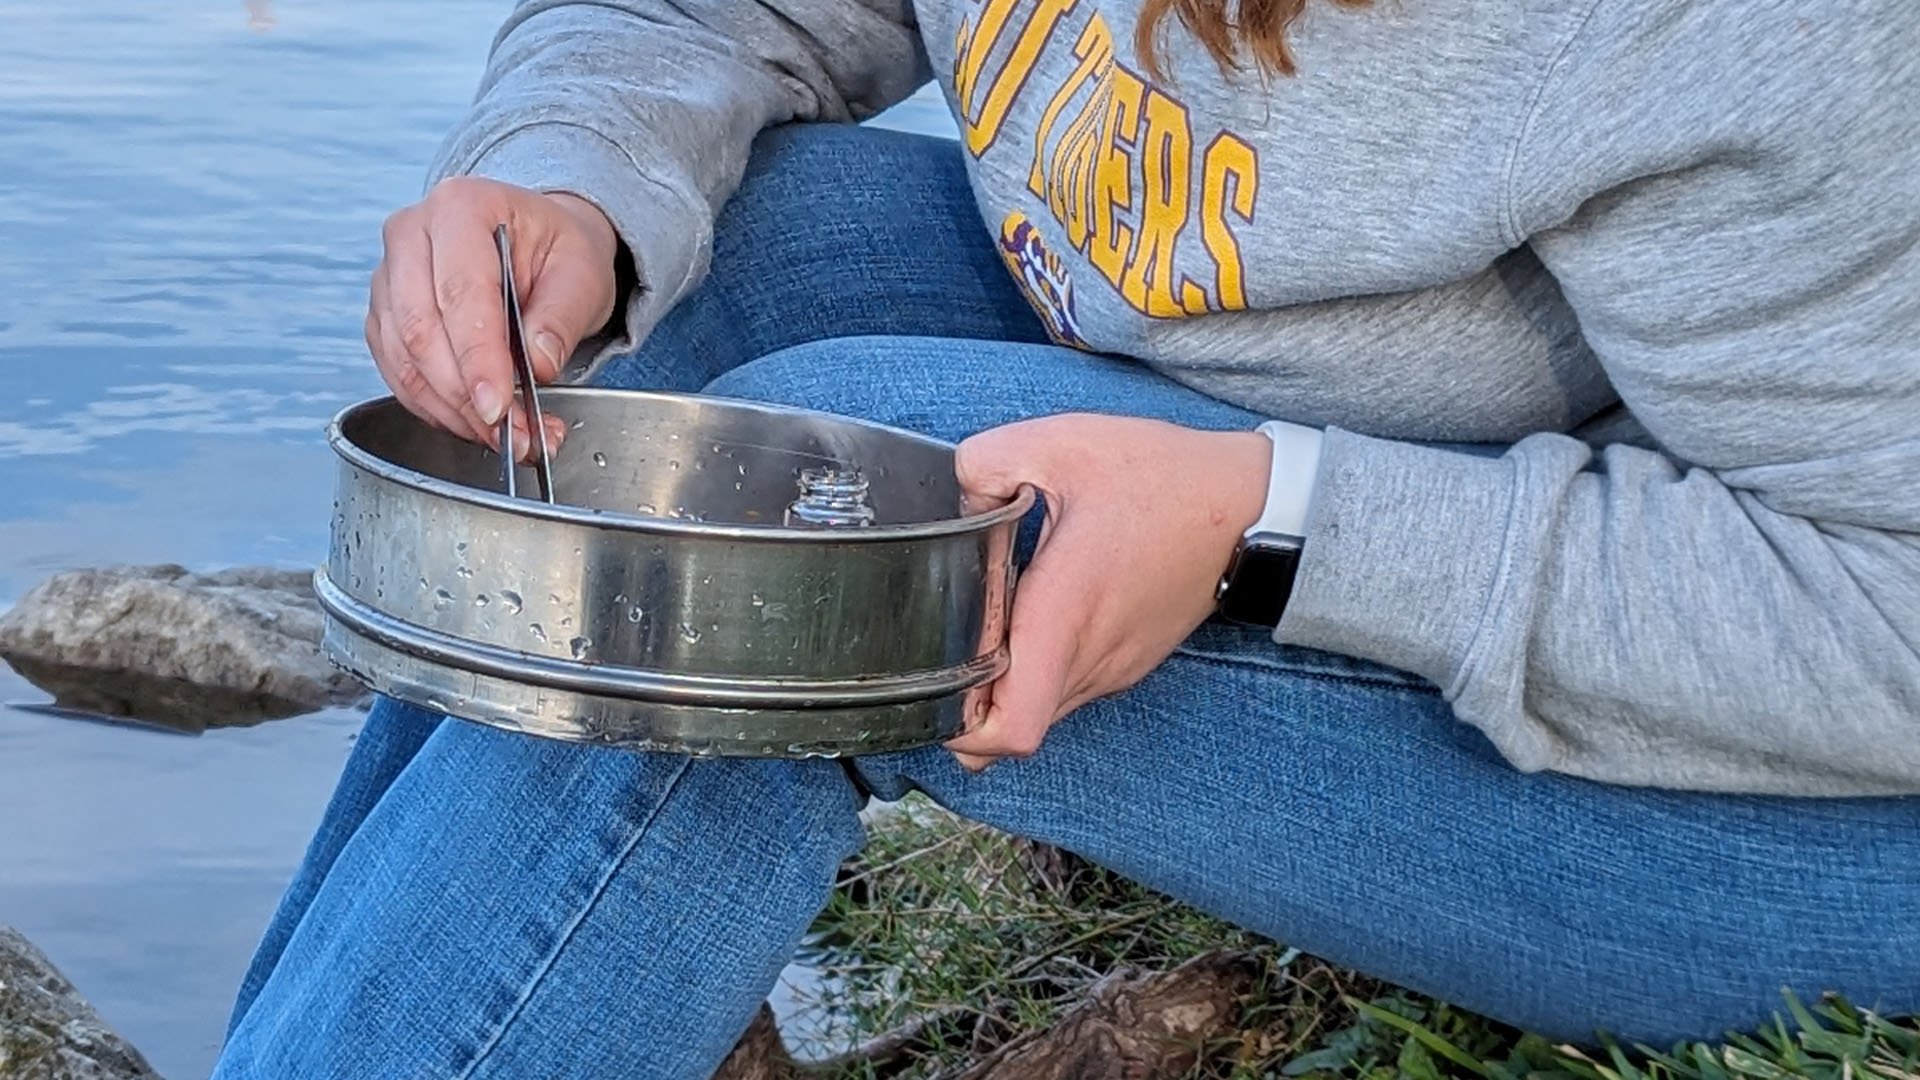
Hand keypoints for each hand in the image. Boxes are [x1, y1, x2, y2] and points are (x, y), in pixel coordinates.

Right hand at [366, 178, 620, 454]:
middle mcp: (412, 234)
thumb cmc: (557, 250)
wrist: (536, 243)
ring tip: (508, 438)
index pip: (460, 293)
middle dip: (466, 396)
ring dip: (453, 412)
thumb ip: (562, 317)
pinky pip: (398, 373)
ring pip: (404, 359)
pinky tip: (477, 423)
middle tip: (514, 434)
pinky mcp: (384, 316)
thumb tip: (538, 365)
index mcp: (461, 207)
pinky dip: (436, 409)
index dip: (477, 359)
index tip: (498, 408)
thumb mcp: (583, 273)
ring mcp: (389, 276)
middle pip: (420, 330)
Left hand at [946, 414, 1272, 769]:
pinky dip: (1036, 673)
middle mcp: (1090, 658)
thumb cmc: (1163, 478)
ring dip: (1001, 690)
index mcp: (1066, 615)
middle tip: (940, 646)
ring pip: (1039, 715)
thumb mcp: (1060, 443)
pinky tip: (1030, 617)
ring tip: (986, 625)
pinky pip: (1067, 690)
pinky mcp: (1128, 662)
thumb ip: (984, 462)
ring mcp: (1114, 668)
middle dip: (962, 708)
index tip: (931, 682)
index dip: (957, 727)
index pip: (1011, 730)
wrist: (1250, 506)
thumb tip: (956, 497)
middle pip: (1009, 737)